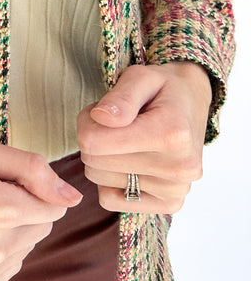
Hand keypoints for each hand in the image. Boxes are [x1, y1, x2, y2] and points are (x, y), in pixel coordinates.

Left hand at [76, 61, 211, 213]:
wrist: (193, 103)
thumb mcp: (142, 76)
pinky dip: (110, 181)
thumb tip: (101, 118)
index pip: (94, 141)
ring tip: (123, 139)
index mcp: (172, 134)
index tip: (101, 111)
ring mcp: (176, 190)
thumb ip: (121, 96)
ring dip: (102, 158)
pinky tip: (127, 162)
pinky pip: (110, 200)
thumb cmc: (163, 89)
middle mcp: (179, 168)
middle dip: (94, 138)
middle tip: (112, 123)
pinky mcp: (169, 204)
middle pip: (94, 162)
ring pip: (98, 180)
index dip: (87, 121)